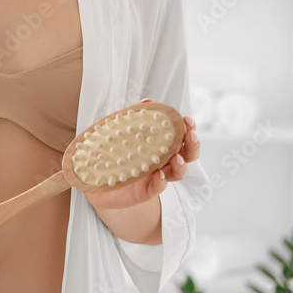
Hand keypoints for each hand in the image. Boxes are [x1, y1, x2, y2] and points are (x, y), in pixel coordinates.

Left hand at [84, 99, 200, 210]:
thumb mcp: (122, 132)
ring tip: (177, 158)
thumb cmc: (115, 154)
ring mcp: (157, 177)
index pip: (180, 137)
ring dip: (180, 164)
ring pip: (177, 172)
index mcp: (160, 146)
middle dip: (192, 145)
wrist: (100, 181)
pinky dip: (161, 182)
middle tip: (191, 135)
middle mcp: (163, 162)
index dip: (188, 129)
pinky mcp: (147, 191)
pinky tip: (160, 176)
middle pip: (187, 155)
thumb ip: (135, 116)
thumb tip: (149, 101)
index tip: (187, 119)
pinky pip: (158, 187)